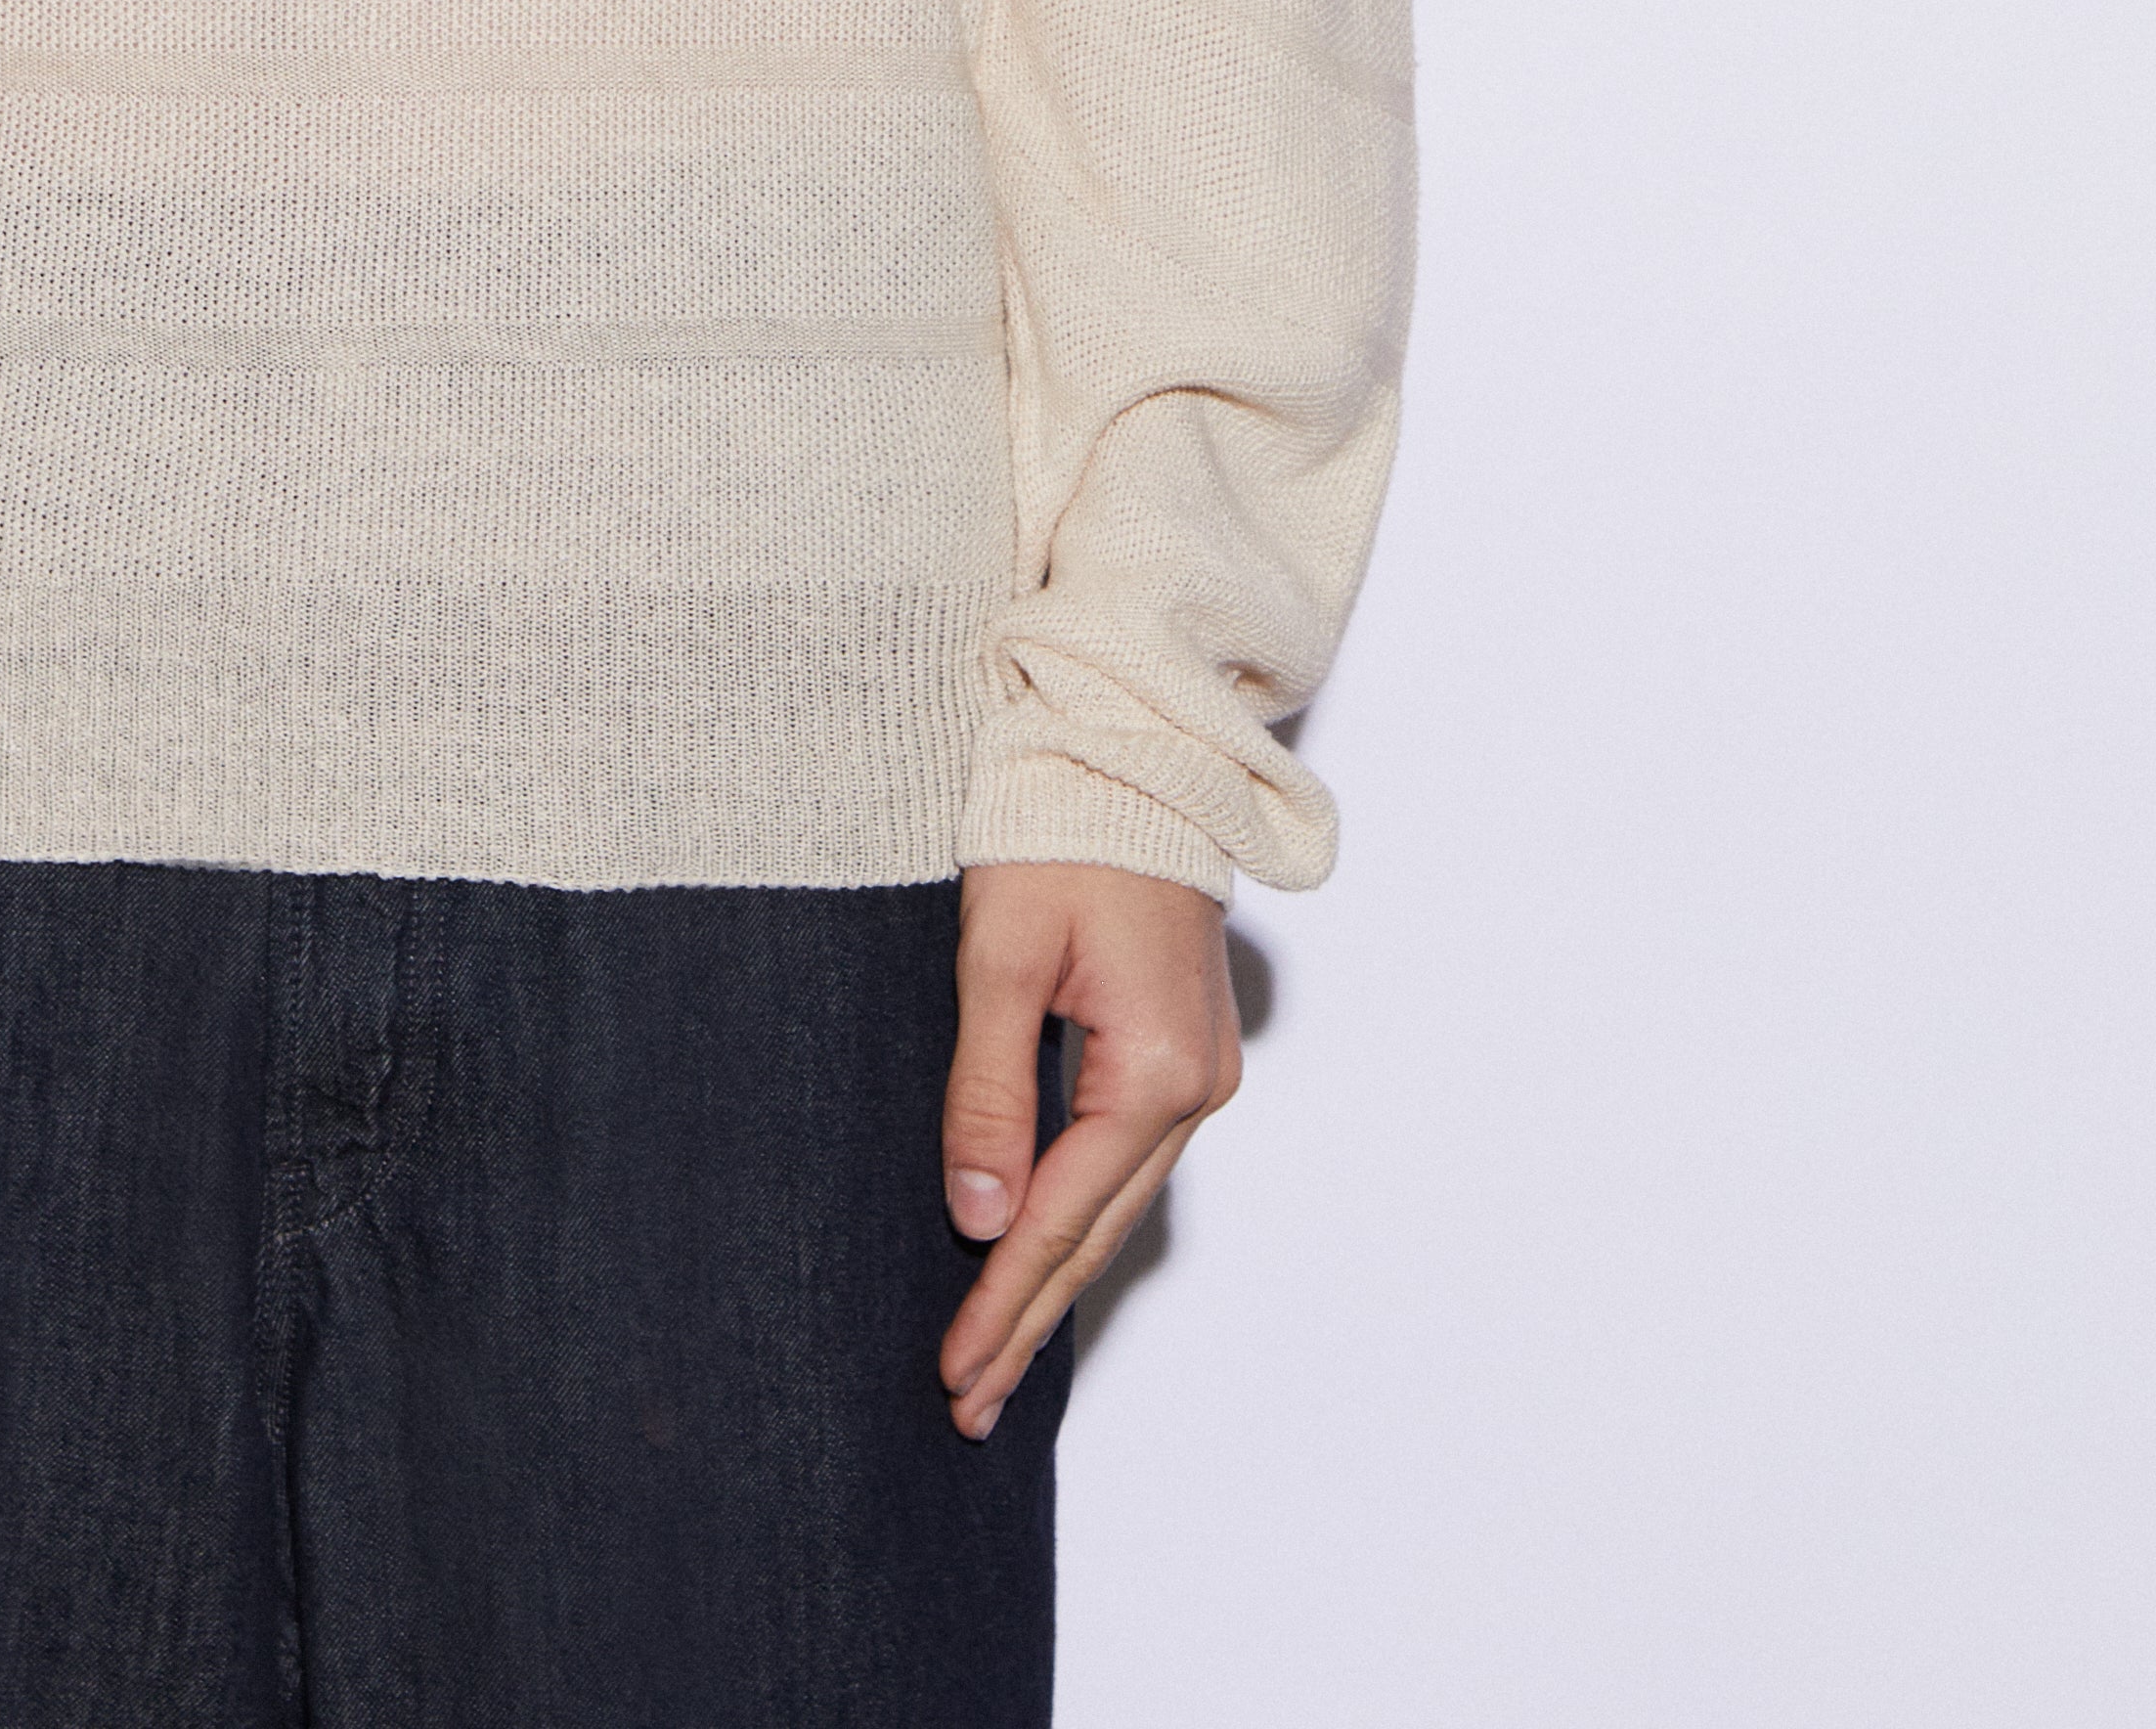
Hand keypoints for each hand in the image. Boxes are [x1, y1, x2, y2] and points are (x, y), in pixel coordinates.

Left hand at [935, 858, 1238, 1435]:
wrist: (1131, 753)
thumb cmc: (1059, 830)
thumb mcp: (1001, 958)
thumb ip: (989, 1092)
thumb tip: (981, 1219)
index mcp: (1154, 1066)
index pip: (1061, 1215)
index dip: (1002, 1298)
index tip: (955, 1371)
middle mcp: (1196, 1083)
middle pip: (1097, 1229)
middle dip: (1029, 1318)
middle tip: (969, 1402)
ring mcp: (1201, 1070)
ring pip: (1116, 1202)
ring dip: (1055, 1277)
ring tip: (996, 1356)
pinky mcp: (1186, 1050)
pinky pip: (1127, 1159)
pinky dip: (1080, 1215)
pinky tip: (1044, 1256)